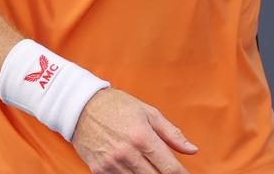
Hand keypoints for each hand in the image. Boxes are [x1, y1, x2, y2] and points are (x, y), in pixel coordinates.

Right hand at [72, 88, 196, 172]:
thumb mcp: (149, 113)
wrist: (82, 107)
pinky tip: (136, 170)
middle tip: (169, 171)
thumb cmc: (118, 106)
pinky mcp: (98, 171)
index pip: (169, 168)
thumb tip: (192, 150)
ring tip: (155, 169)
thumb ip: (172, 134)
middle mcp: (127, 154)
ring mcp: (111, 165)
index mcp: (143, 137)